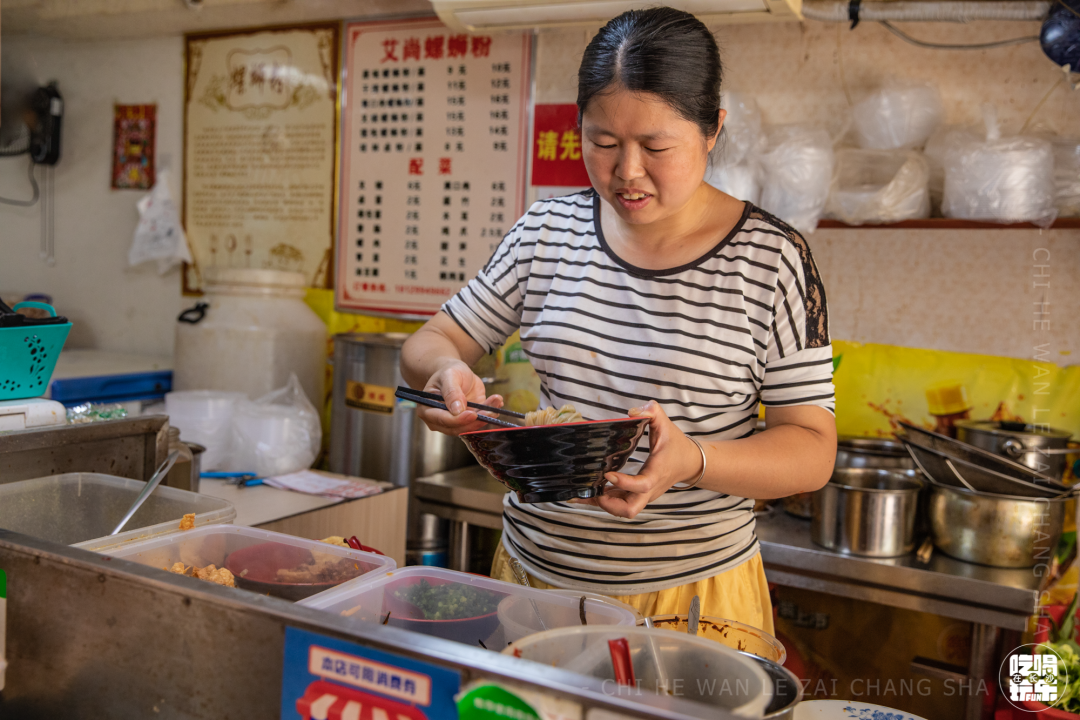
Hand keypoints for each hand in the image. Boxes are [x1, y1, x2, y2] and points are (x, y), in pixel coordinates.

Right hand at [414, 360, 503, 435]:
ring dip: (485, 417)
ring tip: (496, 401)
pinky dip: (489, 413)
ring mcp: (454, 422)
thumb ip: (451, 392)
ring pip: (470, 426)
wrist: (457, 372)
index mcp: (427, 409)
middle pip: (457, 428)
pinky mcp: (467, 421)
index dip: (457, 420)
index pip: (441, 420)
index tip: (472, 414)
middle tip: (490, 411)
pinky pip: (479, 421)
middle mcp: (439, 420)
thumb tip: (456, 410)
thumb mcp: (449, 376)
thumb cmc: (448, 372)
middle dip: (475, 421)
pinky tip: (497, 402)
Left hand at [577, 401, 703, 518]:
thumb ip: (653, 413)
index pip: (642, 485)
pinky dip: (604, 500)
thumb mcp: (666, 425)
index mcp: (656, 473)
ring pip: (622, 510)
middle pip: (629, 510)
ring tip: (579, 493)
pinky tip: (588, 491)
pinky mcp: (637, 495)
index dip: (624, 482)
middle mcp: (649, 490)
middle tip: (591, 491)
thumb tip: (632, 412)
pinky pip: (620, 503)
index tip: (607, 474)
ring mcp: (643, 495)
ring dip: (601, 503)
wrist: (689, 463)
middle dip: (608, 505)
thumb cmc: (676, 446)